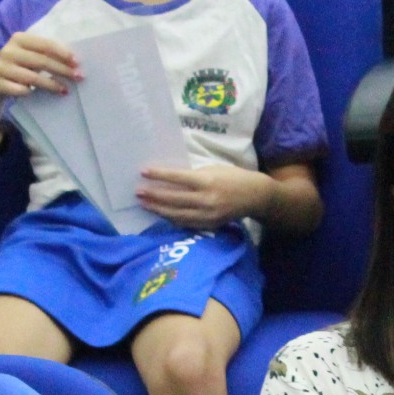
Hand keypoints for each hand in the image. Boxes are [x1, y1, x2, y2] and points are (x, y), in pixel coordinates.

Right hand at [0, 32, 80, 100]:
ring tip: (65, 90)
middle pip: (41, 61)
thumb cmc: (17, 67)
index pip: (45, 45)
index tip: (77, 62)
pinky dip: (29, 93)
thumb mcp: (27, 55)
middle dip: (62, 70)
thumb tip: (74, 62)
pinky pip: (18, 90)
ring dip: (51, 84)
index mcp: (19, 39)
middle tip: (78, 77)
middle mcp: (8, 50)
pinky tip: (35, 94)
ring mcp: (0, 67)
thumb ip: (45, 54)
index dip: (62, 53)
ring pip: (31, 77)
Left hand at [135, 163, 270, 228]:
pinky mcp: (209, 225)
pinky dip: (171, 218)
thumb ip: (193, 175)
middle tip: (138, 192)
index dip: (159, 175)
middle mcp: (206, 199)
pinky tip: (161, 214)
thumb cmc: (233, 177)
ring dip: (158, 209)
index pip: (178, 178)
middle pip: (174, 199)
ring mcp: (207, 215)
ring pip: (177, 214)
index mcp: (207, 181)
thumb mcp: (214, 169)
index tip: (143, 172)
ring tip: (144, 204)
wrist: (255, 196)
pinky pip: (185, 223)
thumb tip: (169, 178)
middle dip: (154, 196)